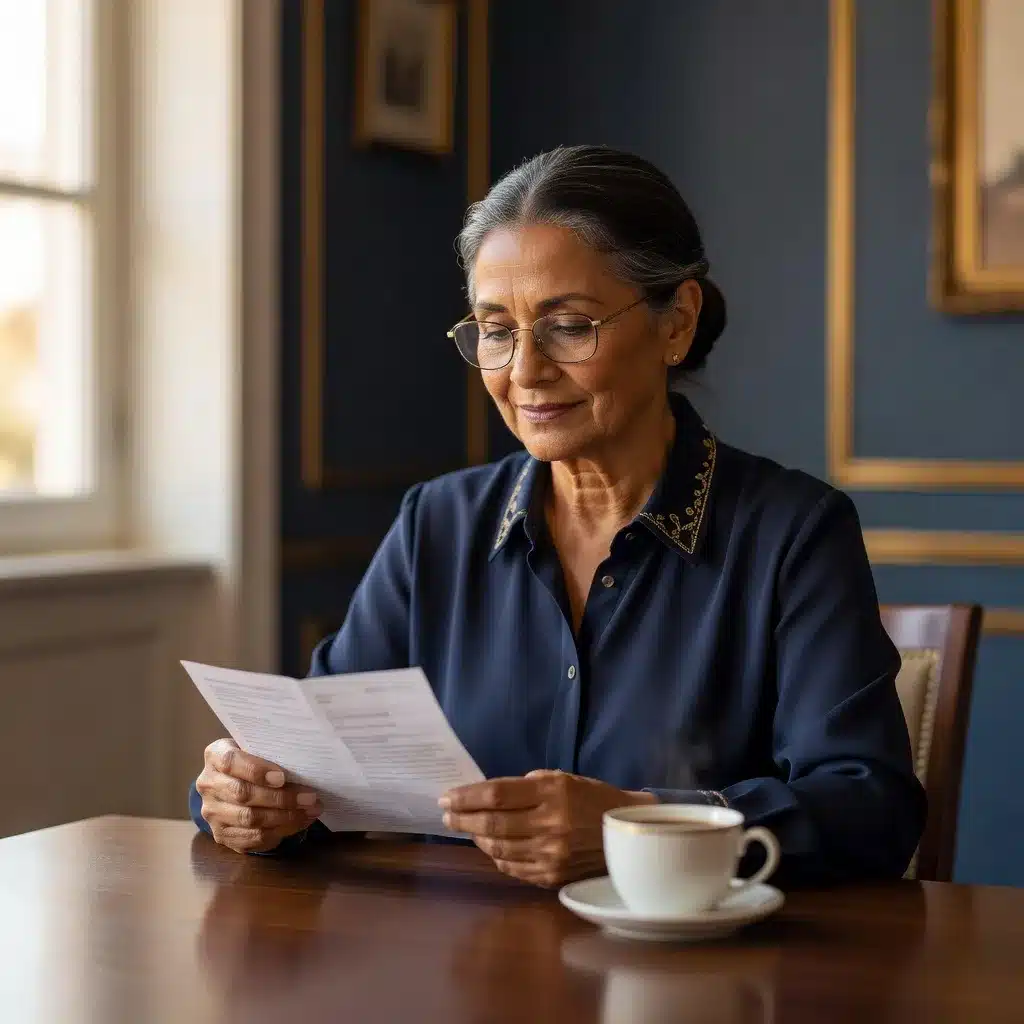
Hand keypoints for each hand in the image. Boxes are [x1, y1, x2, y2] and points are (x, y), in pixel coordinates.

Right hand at [196, 738, 321, 854]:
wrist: (231, 781)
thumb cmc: (252, 759)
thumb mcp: (256, 747)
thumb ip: (270, 753)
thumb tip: (303, 765)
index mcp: (215, 756)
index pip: (231, 762)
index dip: (256, 770)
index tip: (282, 777)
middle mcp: (208, 785)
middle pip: (242, 794)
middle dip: (281, 798)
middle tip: (310, 798)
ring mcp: (213, 813)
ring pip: (249, 819)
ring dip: (285, 817)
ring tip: (310, 811)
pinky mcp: (222, 834)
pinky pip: (252, 838)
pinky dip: (280, 831)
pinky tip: (299, 823)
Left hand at [439, 769, 655, 887]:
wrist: (628, 836)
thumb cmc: (593, 800)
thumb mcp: (563, 779)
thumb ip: (527, 786)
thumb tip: (488, 795)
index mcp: (552, 793)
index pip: (496, 795)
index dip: (466, 796)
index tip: (446, 797)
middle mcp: (550, 825)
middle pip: (492, 823)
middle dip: (462, 818)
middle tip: (446, 814)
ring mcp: (550, 855)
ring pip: (498, 848)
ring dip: (476, 837)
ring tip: (467, 828)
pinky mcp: (552, 877)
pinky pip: (512, 868)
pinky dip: (496, 856)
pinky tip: (490, 846)